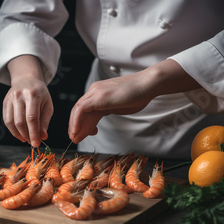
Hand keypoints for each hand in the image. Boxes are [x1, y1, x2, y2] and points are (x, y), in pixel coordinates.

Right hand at [4, 55, 53, 146]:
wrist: (27, 79)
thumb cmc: (40, 94)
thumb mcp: (47, 105)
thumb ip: (45, 122)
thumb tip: (42, 137)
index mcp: (33, 95)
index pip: (32, 118)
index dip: (33, 133)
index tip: (36, 144)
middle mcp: (19, 96)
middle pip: (20, 121)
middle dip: (26, 135)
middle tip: (32, 142)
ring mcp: (10, 99)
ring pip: (11, 122)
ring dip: (18, 134)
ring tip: (26, 139)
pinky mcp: (5, 102)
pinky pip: (6, 120)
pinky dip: (12, 130)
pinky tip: (19, 134)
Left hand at [68, 59, 200, 142]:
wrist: (147, 85)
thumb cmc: (138, 94)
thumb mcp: (118, 105)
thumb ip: (109, 109)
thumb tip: (104, 115)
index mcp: (99, 92)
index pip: (85, 109)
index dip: (82, 123)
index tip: (83, 133)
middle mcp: (95, 90)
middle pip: (79, 110)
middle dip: (76, 126)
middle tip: (76, 138)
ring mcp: (95, 92)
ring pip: (77, 111)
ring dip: (75, 126)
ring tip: (76, 138)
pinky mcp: (98, 97)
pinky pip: (81, 110)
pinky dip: (77, 122)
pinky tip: (78, 131)